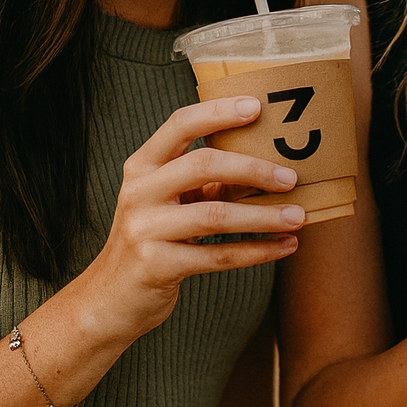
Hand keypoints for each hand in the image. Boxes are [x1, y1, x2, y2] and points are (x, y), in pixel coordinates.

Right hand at [75, 96, 305, 345]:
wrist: (108, 300)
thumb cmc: (153, 239)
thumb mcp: (169, 201)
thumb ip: (205, 179)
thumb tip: (270, 163)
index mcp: (143, 166)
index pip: (180, 124)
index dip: (218, 111)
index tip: (257, 106)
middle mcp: (139, 192)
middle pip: (203, 164)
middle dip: (254, 169)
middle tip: (292, 178)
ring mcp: (144, 229)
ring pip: (215, 215)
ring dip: (263, 216)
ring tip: (298, 216)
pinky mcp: (156, 266)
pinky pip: (217, 256)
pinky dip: (257, 251)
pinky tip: (285, 246)